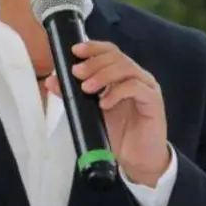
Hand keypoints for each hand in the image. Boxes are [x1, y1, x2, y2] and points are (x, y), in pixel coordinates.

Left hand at [45, 41, 169, 186]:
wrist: (137, 158)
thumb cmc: (118, 132)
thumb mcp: (91, 111)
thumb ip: (73, 95)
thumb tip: (52, 81)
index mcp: (122, 74)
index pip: (110, 51)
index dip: (93, 47)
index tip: (75, 51)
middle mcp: (136, 76)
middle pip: (117, 56)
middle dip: (94, 62)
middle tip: (77, 73)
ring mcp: (147, 87)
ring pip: (126, 68)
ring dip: (103, 75)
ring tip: (86, 88)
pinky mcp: (154, 101)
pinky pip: (136, 88)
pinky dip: (117, 92)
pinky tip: (104, 103)